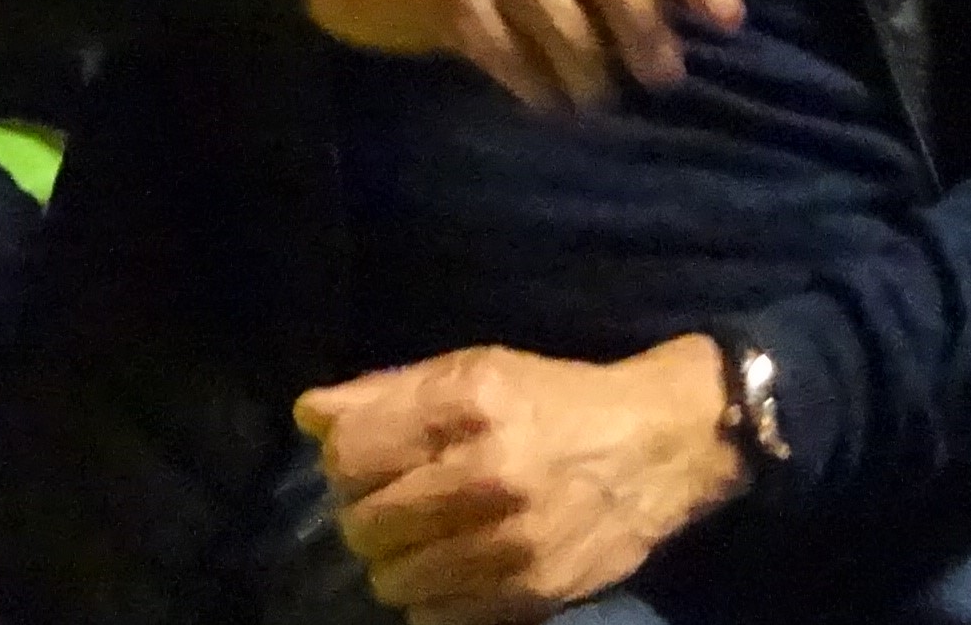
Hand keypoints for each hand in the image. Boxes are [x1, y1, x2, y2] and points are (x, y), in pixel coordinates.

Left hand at [295, 339, 745, 624]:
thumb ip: (386, 393)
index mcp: (470, 404)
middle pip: (363, 524)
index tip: (364, 461)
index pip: (349, 455)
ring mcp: (511, 543)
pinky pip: (435, 617)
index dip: (344, 461)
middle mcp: (488, 475)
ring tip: (424, 539)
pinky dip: (432, 597)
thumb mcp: (476, 369)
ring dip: (395, 562)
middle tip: (392, 505)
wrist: (663, 447)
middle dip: (365, 516)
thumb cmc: (557, 400)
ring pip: (391, 580)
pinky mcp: (532, 593)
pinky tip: (456, 566)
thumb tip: (308, 415)